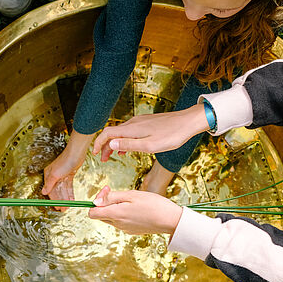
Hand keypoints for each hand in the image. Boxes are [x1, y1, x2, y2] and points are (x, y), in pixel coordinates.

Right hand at [42, 131, 93, 208]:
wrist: (77, 153)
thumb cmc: (66, 160)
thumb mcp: (55, 174)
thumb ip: (50, 184)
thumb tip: (43, 192)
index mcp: (48, 175)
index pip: (50, 190)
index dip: (53, 200)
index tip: (57, 207)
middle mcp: (54, 176)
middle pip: (57, 191)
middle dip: (60, 201)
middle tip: (63, 209)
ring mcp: (62, 176)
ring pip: (63, 190)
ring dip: (65, 199)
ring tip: (68, 206)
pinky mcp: (69, 175)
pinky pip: (68, 187)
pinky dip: (70, 193)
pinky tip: (72, 199)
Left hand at [88, 186, 181, 234]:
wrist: (170, 220)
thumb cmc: (153, 204)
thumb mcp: (131, 195)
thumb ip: (111, 197)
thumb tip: (95, 201)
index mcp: (116, 215)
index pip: (92, 213)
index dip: (96, 201)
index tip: (107, 191)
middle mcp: (118, 224)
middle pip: (101, 215)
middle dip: (105, 203)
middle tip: (117, 192)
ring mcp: (125, 229)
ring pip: (111, 218)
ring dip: (114, 208)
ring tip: (129, 199)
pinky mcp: (132, 230)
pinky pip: (121, 221)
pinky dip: (123, 213)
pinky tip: (136, 208)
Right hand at [92, 104, 208, 160]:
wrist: (188, 122)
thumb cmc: (172, 135)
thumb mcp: (150, 145)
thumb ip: (129, 145)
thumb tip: (110, 144)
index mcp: (132, 129)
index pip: (107, 134)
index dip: (98, 144)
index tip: (95, 154)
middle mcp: (133, 123)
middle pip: (112, 133)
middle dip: (105, 146)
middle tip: (103, 159)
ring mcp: (140, 121)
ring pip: (121, 133)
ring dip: (114, 144)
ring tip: (113, 156)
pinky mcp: (146, 122)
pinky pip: (129, 131)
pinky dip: (124, 140)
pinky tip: (128, 148)